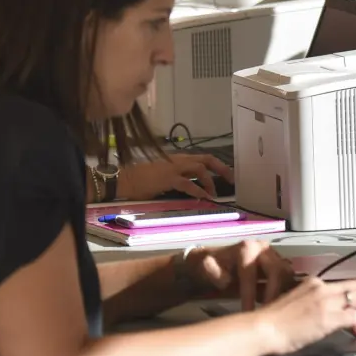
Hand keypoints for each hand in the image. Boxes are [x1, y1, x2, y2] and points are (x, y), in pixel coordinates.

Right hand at [118, 153, 234, 200]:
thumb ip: (180, 178)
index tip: (229, 174)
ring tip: (213, 194)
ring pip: (199, 168)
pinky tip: (203, 197)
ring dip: (210, 181)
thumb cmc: (142, 179)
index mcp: (178, 159)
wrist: (124, 179)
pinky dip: (197, 190)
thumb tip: (194, 187)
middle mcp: (178, 160)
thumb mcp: (164, 175)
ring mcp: (173, 168)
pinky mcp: (166, 178)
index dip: (218, 165)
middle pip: (206, 159)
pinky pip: (187, 183)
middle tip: (232, 180)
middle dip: (222, 168)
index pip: (203, 158)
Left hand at [185, 240, 294, 305]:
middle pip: (277, 270)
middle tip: (267, 313)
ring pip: (288, 273)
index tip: (247, 313)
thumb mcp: (206, 266)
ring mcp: (275, 255)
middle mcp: (264, 248)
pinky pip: (290, 278)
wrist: (220, 259)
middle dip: (273, 294)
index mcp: (246, 248)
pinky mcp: (282, 264)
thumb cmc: (214, 266)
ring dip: (283, 292)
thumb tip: (225, 280)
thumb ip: (212, 271)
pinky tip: (280, 305)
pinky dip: (286, 292)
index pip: (251, 273)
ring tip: (274, 309)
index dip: (249, 294)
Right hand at [258, 276, 355, 352]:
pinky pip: (355, 316)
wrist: (262, 329)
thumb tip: (334, 318)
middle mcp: (322, 287)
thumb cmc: (274, 324)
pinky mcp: (326, 315)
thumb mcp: (299, 307)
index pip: (347, 285)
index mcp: (315, 284)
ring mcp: (325, 300)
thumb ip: (317, 307)